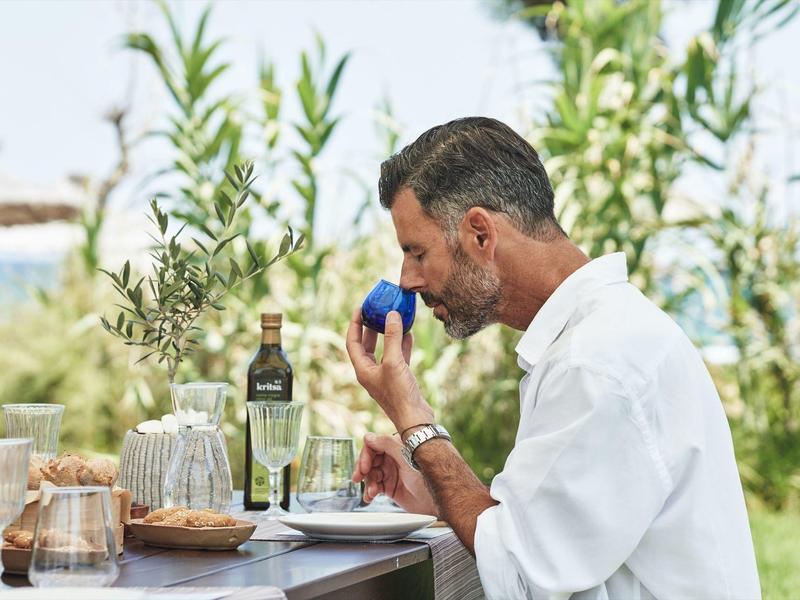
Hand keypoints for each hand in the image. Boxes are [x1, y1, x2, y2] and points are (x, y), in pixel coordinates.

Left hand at [346, 308, 433, 430]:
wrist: (415, 419)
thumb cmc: (399, 394)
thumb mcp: (394, 362)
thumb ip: (392, 338)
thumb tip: (391, 315)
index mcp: (363, 369)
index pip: (352, 342)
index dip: (355, 324)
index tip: (360, 308)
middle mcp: (371, 372)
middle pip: (366, 345)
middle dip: (370, 327)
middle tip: (375, 311)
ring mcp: (385, 375)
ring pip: (383, 350)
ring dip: (387, 334)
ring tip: (392, 318)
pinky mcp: (399, 378)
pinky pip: (398, 357)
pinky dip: (402, 345)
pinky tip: (409, 333)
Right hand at [352, 433, 437, 515]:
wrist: (439, 498)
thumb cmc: (428, 474)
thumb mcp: (406, 456)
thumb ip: (386, 444)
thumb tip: (368, 437)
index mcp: (397, 446)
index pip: (373, 445)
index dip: (366, 456)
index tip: (363, 468)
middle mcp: (393, 458)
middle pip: (369, 460)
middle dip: (362, 470)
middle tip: (358, 479)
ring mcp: (392, 472)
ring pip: (370, 475)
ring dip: (367, 483)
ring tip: (371, 493)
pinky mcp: (391, 487)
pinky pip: (374, 487)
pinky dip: (370, 492)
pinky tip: (370, 497)